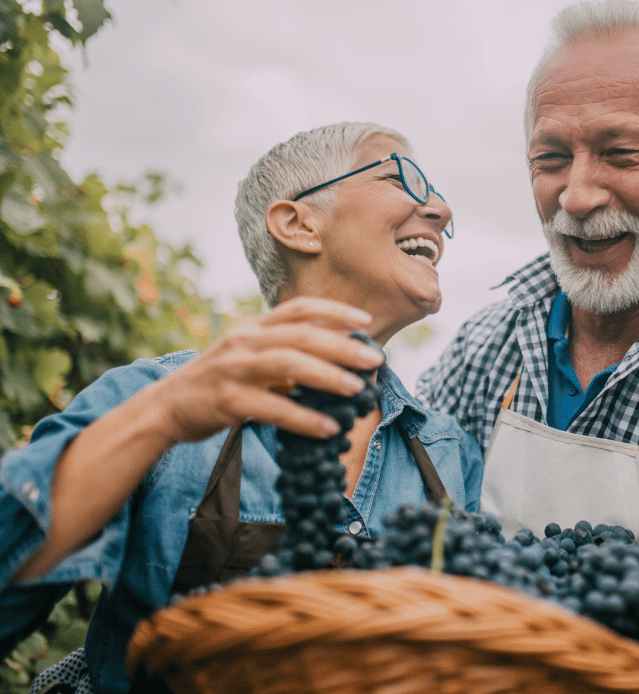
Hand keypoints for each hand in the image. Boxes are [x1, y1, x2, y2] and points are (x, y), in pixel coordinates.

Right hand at [145, 296, 383, 443]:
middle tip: (374, 361)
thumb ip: (285, 354)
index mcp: (253, 328)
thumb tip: (336, 361)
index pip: (298, 309)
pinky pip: (273, 408)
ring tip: (356, 391)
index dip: (334, 311)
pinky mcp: (226, 400)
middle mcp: (244, 341)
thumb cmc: (218, 383)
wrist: (166, 407)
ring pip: (288, 365)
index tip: (365, 321)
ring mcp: (234, 369)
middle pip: (300, 335)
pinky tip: (328, 428)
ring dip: (327, 377)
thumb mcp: (249, 357)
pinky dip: (304, 419)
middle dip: (342, 347)